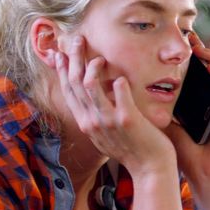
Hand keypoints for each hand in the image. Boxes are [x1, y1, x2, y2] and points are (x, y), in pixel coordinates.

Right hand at [57, 36, 175, 175]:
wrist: (150, 169)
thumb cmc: (132, 150)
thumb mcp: (106, 135)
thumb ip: (97, 117)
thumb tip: (95, 98)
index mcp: (86, 123)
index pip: (68, 92)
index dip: (62, 71)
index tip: (59, 54)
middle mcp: (92, 121)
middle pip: (75, 83)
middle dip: (74, 58)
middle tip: (78, 40)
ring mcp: (108, 120)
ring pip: (90, 85)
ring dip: (92, 66)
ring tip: (99, 57)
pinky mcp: (127, 119)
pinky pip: (120, 92)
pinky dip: (119, 82)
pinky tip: (121, 78)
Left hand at [165, 33, 209, 185]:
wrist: (204, 176)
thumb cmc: (185, 155)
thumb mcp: (166, 126)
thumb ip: (156, 109)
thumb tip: (130, 93)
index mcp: (198, 104)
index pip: (193, 75)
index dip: (186, 59)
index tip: (175, 44)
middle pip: (207, 70)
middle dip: (199, 51)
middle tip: (188, 36)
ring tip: (199, 47)